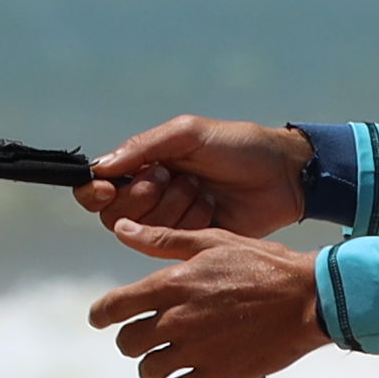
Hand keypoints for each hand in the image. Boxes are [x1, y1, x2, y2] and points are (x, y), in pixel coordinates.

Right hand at [81, 115, 309, 235]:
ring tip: (201, 189)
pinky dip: (191, 222)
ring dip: (174, 206)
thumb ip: (143, 147)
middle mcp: (150, 196)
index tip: (111, 188)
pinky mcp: (190, 242)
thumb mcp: (188, 134)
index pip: (98, 187)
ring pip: (144, 230)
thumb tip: (100, 168)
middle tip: (174, 177)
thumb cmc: (237, 146)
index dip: (96, 192)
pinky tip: (212, 208)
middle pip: (115, 214)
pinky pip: (171, 243)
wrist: (282, 176)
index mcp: (144, 165)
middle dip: (144, 196)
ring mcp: (170, 221)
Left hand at [86, 221, 329, 377]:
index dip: (101, 315)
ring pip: (148, 369)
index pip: (115, 307)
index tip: (100, 319)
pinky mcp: (216, 376)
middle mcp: (177, 320)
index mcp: (172, 285)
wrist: (308, 299)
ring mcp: (195, 351)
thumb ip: (162, 240)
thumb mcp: (212, 241)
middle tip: (145, 337)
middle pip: (128, 342)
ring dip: (152, 365)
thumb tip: (122, 228)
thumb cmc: (262, 264)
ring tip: (166, 358)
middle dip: (131, 340)